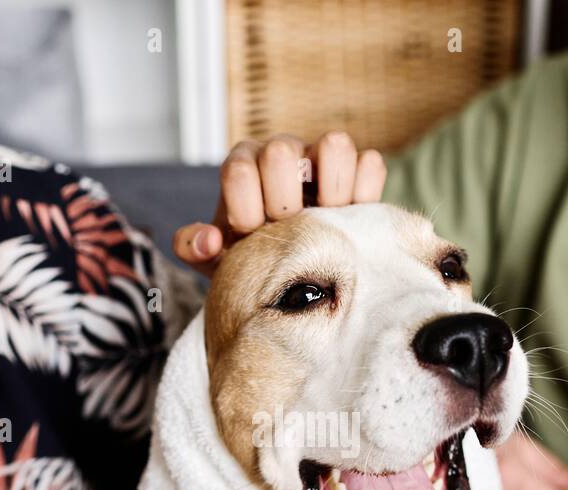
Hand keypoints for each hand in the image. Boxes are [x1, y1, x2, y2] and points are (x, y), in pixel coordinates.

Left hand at [173, 131, 386, 276]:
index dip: (246, 208)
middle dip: (283, 201)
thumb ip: (195, 249)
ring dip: (332, 190)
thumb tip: (209, 241)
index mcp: (244, 167)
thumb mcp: (218, 261)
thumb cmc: (253, 258)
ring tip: (325, 222)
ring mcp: (323, 159)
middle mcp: (283, 153)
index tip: (253, 236)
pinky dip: (365, 193)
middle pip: (282, 151)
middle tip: (289, 231)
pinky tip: (352, 220)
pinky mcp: (359, 171)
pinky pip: (371, 164)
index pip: (239, 168)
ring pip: (335, 144)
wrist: (296, 266)